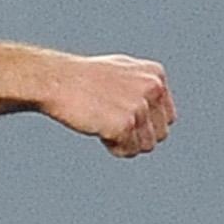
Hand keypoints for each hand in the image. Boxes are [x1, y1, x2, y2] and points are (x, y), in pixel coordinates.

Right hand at [43, 53, 173, 156]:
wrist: (55, 80)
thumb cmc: (83, 78)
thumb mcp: (123, 72)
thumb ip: (145, 88)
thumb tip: (161, 111)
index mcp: (155, 75)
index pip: (167, 118)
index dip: (145, 124)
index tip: (124, 117)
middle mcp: (152, 88)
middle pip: (160, 134)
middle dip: (137, 135)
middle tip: (111, 121)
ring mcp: (139, 107)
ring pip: (146, 146)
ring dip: (125, 142)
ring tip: (103, 123)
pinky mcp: (124, 124)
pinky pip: (127, 151)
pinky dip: (112, 146)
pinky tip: (98, 128)